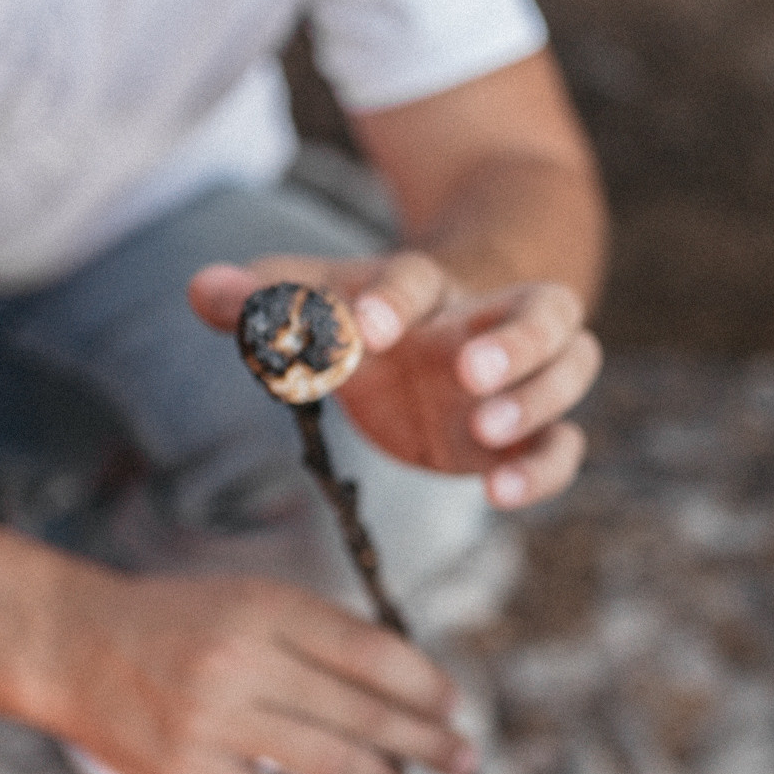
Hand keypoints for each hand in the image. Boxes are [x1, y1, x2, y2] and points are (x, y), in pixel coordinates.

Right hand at [56, 570, 475, 773]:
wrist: (71, 646)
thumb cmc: (183, 623)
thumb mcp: (254, 600)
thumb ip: (325, 637)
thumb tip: (418, 690)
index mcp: (266, 608)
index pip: (374, 654)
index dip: (426, 687)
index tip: (454, 705)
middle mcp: (241, 663)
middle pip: (366, 716)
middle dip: (429, 743)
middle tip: (464, 758)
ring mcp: (212, 723)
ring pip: (334, 766)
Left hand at [189, 250, 599, 508]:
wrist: (445, 334)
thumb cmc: (372, 320)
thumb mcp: (316, 306)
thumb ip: (265, 302)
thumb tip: (201, 289)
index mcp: (427, 288)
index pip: (422, 277)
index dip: (394, 299)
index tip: (363, 326)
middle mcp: (489, 324)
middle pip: (543, 308)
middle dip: (513, 339)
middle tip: (468, 374)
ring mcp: (521, 377)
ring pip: (573, 366)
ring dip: (538, 398)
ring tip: (487, 432)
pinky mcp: (529, 433)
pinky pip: (564, 444)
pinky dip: (544, 467)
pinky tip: (498, 495)